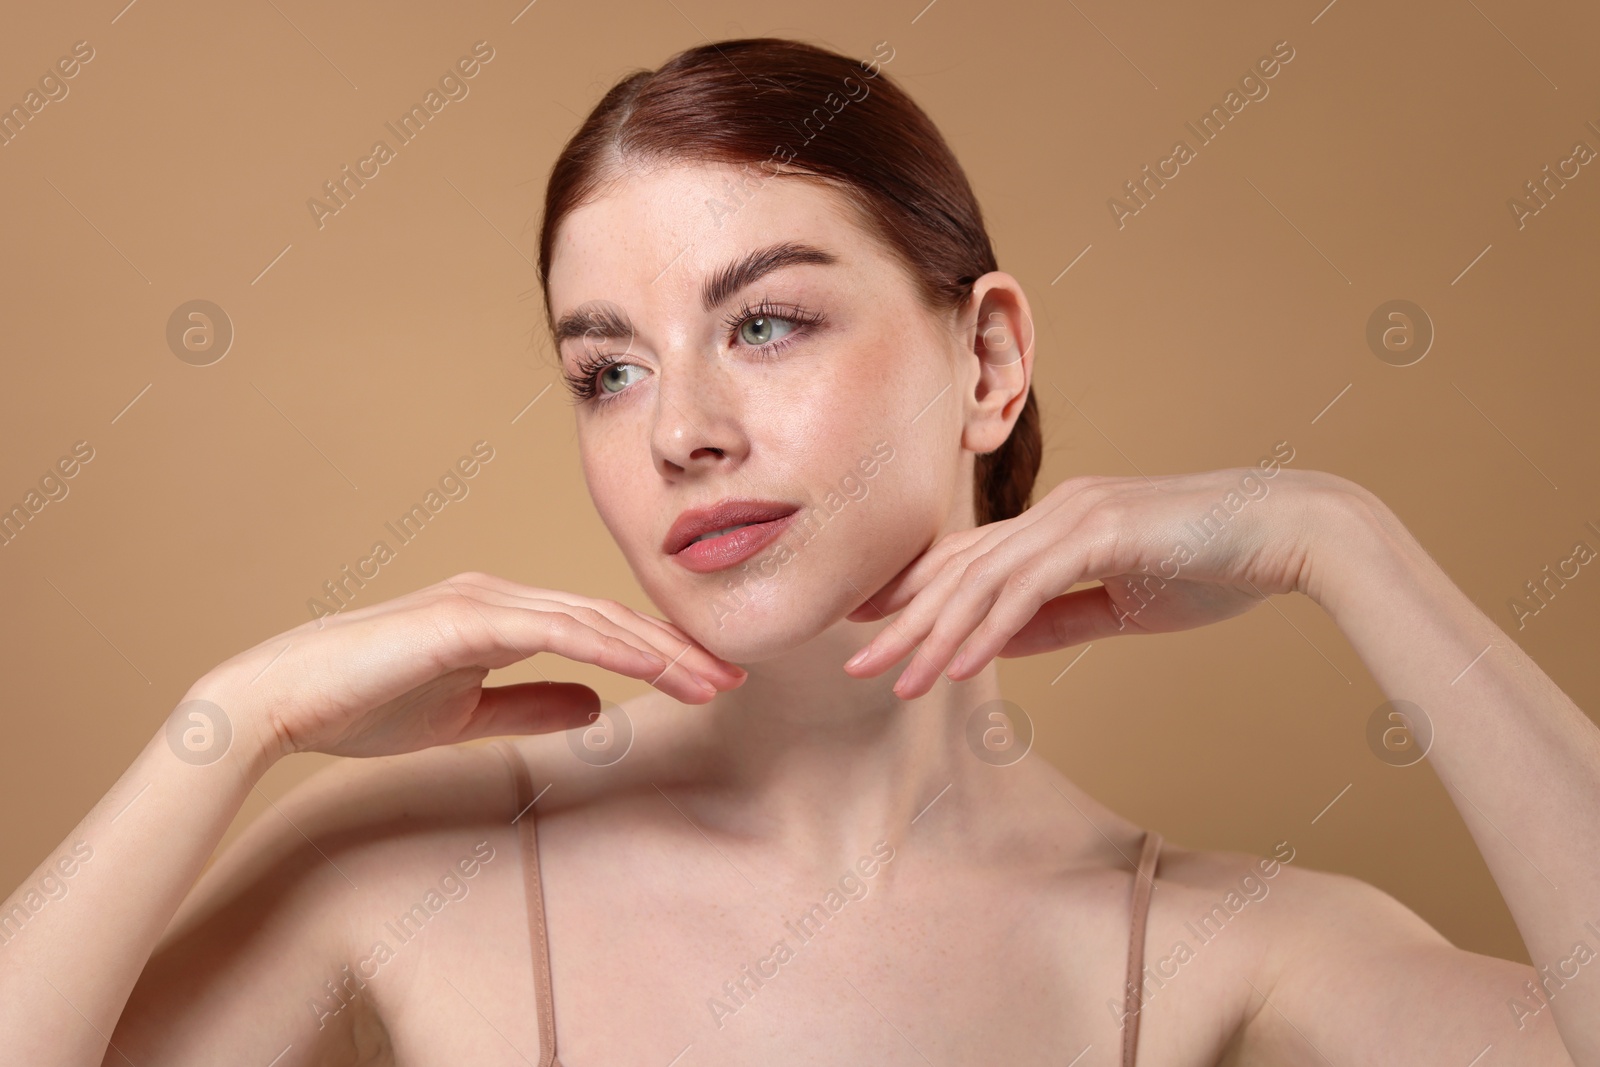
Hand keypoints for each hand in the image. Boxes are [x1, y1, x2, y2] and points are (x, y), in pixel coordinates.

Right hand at [186, 572, 746, 761]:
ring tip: (711, 679)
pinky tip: (652, 668)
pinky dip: (609, 646)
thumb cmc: (363, 706)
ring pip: (593, 619)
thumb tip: (596, 708)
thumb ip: (529, 705)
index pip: (598, 631)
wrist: (285, 703)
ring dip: (658, 650)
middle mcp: (501, 596)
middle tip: (733, 676)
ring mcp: (485, 601)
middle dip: (676, 650)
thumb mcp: (467, 717)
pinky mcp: (467, 618)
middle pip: (610, 619)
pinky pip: (555, 630)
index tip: (707, 681)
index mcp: (501, 614)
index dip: (657, 655)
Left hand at [842, 467, 1353, 697]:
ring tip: (893, 680)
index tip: (870, 626)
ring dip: (934, 634)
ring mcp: (1076, 516)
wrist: (1290, 533)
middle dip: (902, 617)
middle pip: (960, 568)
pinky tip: (955, 665)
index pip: (970, 559)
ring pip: (983, 580)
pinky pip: (1029, 587)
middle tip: (852, 660)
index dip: (915, 592)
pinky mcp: (1102, 532)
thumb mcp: (1121, 604)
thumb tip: (997, 644)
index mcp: (1058, 524)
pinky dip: (988, 627)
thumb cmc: (1214, 565)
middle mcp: (1056, 511)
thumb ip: (1057, 620)